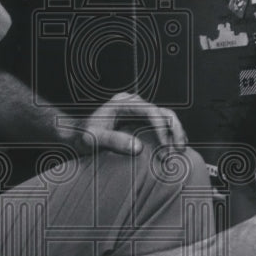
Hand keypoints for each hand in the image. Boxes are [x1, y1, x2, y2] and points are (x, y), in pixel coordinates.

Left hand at [70, 92, 188, 155]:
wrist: (76, 135)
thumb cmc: (82, 136)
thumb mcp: (93, 140)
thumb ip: (113, 141)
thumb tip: (138, 147)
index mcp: (122, 103)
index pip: (150, 111)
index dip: (161, 128)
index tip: (164, 147)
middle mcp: (133, 103)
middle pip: (163, 112)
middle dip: (174, 131)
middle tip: (176, 151)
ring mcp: (138, 111)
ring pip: (166, 118)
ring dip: (176, 134)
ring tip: (179, 152)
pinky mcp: (141, 121)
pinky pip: (162, 125)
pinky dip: (170, 136)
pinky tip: (174, 149)